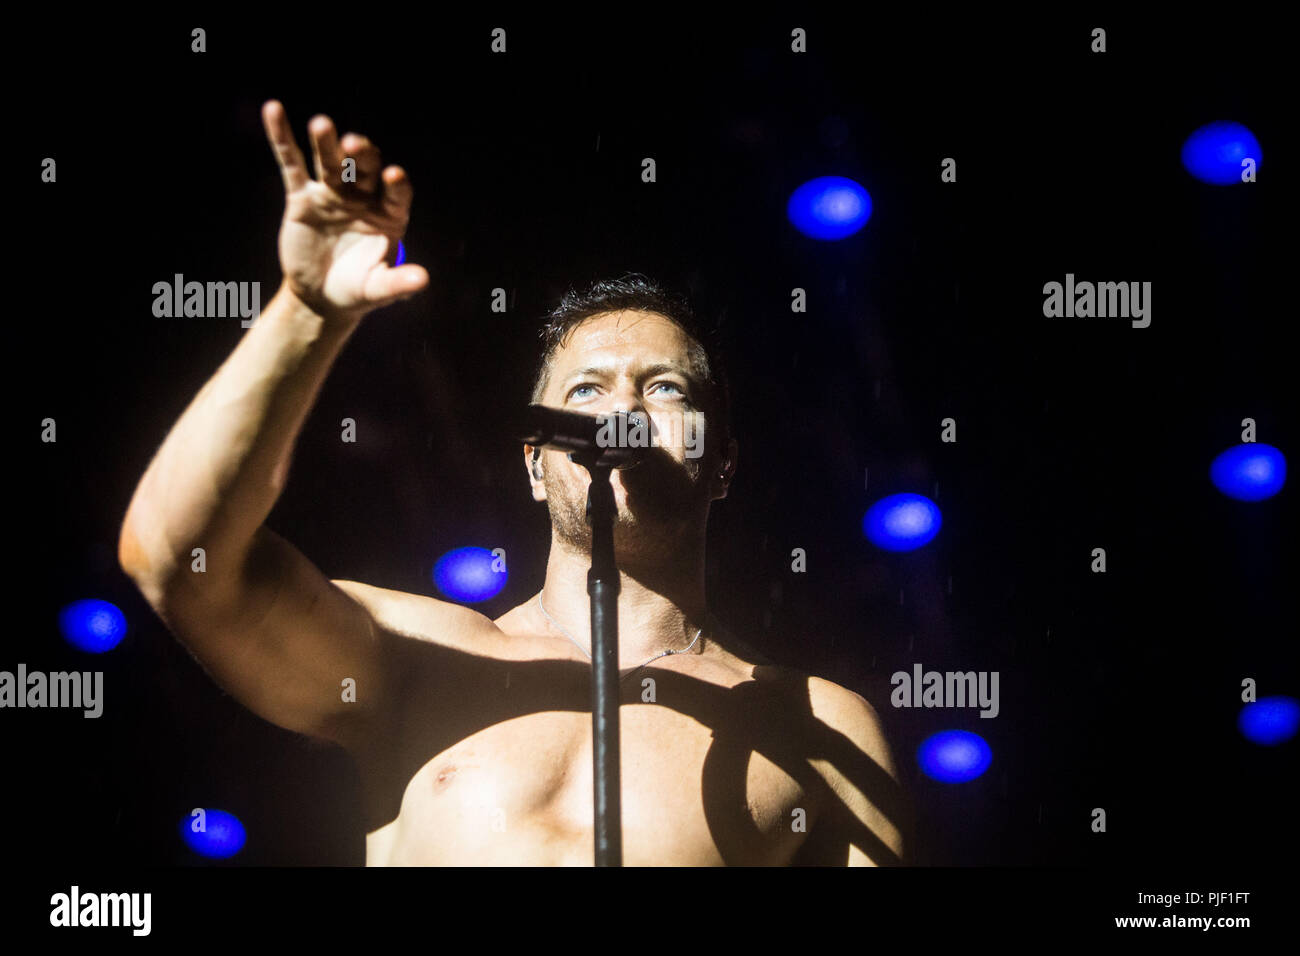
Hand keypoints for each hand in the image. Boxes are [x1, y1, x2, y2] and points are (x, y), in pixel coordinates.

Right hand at [261, 100, 428, 321]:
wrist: (321, 296)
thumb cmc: (357, 290)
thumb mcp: (378, 289)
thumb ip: (399, 283)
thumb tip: (422, 280)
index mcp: (389, 215)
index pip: (397, 193)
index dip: (397, 184)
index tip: (394, 175)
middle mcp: (364, 197)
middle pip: (365, 169)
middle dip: (360, 156)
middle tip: (353, 144)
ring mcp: (333, 193)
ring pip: (330, 162)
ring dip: (326, 142)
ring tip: (321, 124)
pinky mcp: (302, 195)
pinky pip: (291, 163)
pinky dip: (282, 137)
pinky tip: (273, 110)